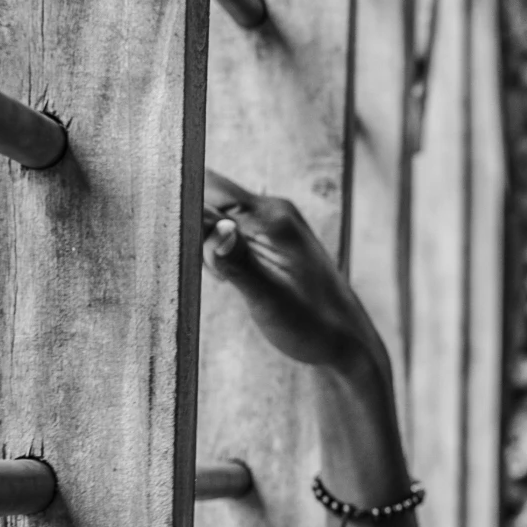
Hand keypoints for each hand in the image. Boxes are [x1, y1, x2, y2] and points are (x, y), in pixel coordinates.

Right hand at [202, 193, 383, 372]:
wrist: (346, 341)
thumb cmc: (313, 325)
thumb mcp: (268, 300)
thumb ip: (236, 263)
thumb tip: (214, 230)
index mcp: (273, 218)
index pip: (210, 185)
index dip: (184, 206)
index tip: (180, 240)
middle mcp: (273, 211)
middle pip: (208, 198)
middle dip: (194, 231)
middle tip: (215, 272)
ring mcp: (272, 223)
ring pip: (215, 216)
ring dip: (205, 246)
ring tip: (227, 280)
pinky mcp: (268, 239)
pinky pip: (229, 232)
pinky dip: (219, 254)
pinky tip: (232, 280)